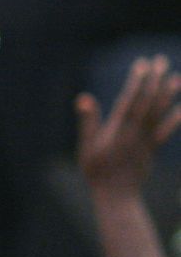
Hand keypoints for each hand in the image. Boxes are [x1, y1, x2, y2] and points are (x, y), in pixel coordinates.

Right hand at [76, 56, 180, 199]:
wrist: (116, 195)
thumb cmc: (96, 170)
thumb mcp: (85, 145)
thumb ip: (88, 121)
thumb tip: (84, 98)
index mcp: (118, 129)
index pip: (130, 100)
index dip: (137, 82)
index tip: (143, 65)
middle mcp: (135, 131)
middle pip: (148, 101)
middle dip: (155, 80)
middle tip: (161, 61)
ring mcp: (145, 140)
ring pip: (159, 113)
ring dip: (168, 94)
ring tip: (176, 77)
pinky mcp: (152, 148)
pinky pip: (166, 131)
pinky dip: (175, 119)